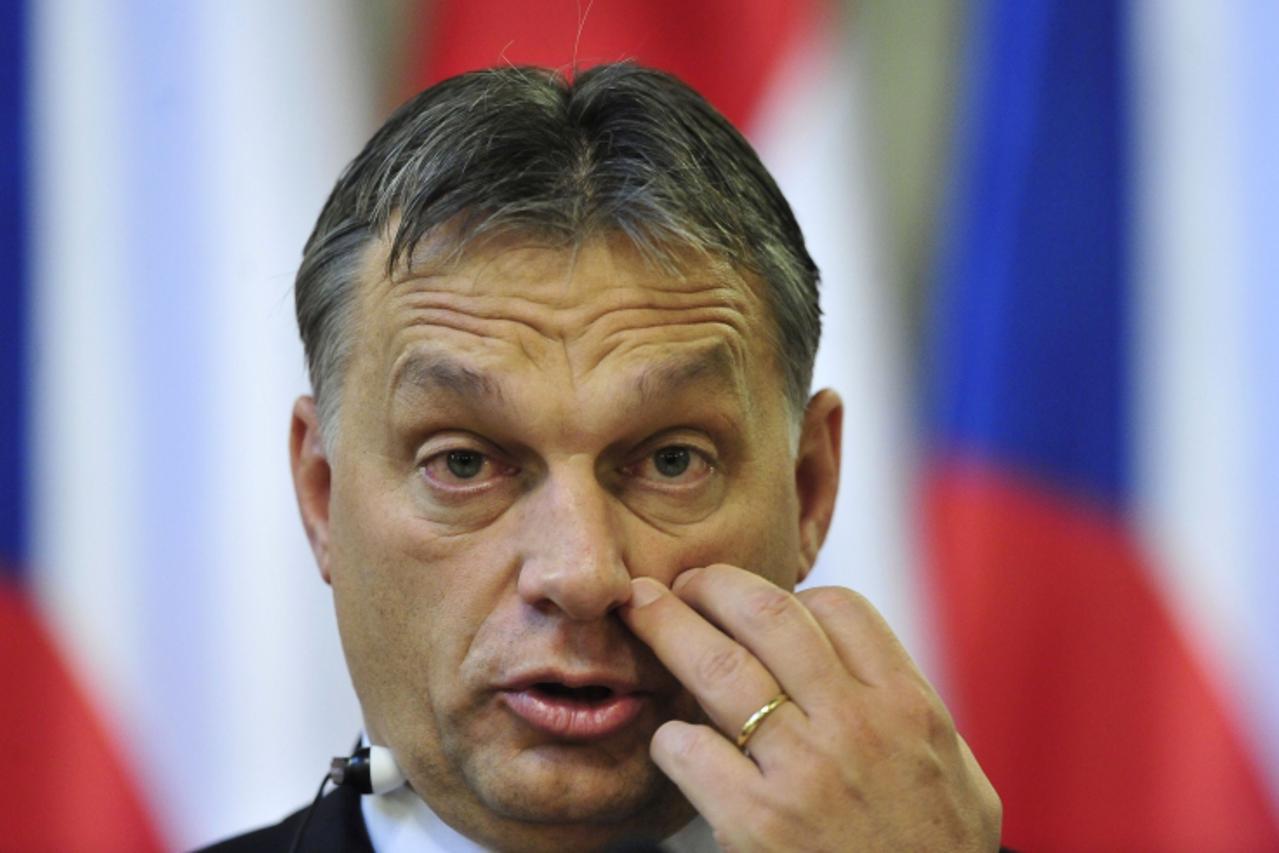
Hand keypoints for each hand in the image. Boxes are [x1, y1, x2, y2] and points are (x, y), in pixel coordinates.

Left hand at [619, 565, 1000, 851]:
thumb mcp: (955, 771)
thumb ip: (908, 709)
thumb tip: (862, 664)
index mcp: (907, 706)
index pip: (839, 608)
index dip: (791, 594)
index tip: (758, 602)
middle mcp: (856, 725)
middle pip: (767, 614)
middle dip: (712, 584)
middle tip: (681, 583)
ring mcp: (803, 772)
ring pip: (717, 666)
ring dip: (667, 628)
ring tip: (642, 612)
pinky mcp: (756, 823)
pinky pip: (689, 749)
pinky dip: (670, 737)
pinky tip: (671, 742)